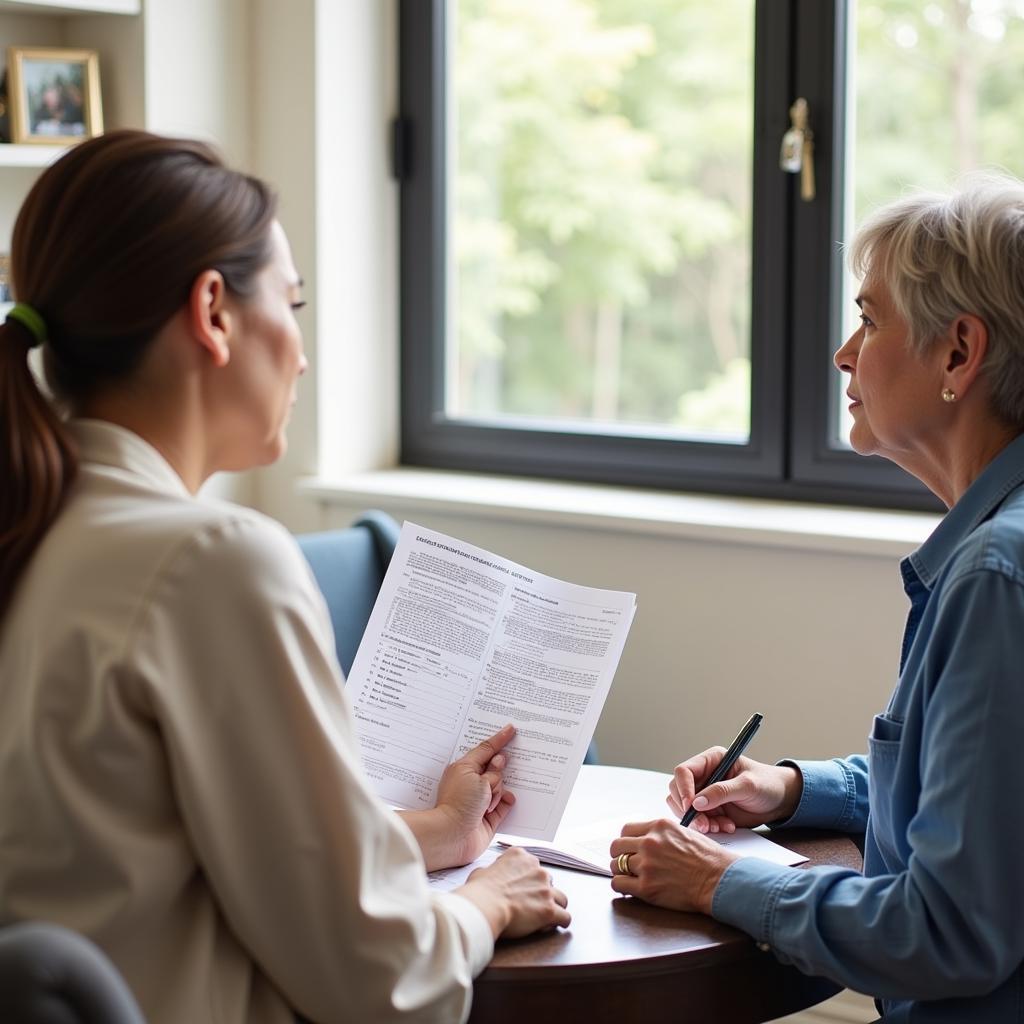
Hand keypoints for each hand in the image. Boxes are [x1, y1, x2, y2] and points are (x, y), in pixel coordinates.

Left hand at [398, 724, 517, 869]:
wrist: (453, 835)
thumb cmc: (459, 803)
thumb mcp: (476, 777)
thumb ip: (492, 768)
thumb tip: (500, 762)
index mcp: (465, 769)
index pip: (485, 750)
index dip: (499, 739)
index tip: (511, 729)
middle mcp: (472, 783)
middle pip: (495, 768)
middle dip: (498, 772)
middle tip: (490, 781)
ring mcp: (481, 800)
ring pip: (501, 786)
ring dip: (498, 791)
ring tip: (487, 803)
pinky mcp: (489, 817)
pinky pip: (505, 804)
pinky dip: (506, 802)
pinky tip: (506, 802)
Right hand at [459, 846, 570, 938]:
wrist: (485, 905)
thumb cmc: (480, 891)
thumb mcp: (481, 872)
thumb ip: (492, 870)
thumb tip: (489, 875)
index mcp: (520, 856)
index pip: (532, 865)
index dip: (527, 879)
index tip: (521, 889)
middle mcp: (537, 869)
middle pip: (548, 881)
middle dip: (541, 893)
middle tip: (529, 905)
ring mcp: (545, 889)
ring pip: (561, 898)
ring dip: (555, 906)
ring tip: (545, 917)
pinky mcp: (549, 909)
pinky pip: (565, 916)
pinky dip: (561, 921)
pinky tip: (554, 925)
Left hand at [608, 819, 738, 913]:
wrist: (720, 881)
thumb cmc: (709, 859)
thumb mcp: (684, 832)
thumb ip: (662, 834)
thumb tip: (646, 839)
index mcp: (659, 826)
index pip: (626, 830)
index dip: (626, 841)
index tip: (630, 848)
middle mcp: (650, 842)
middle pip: (616, 846)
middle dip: (620, 855)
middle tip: (627, 863)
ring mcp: (646, 865)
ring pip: (616, 865)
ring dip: (622, 871)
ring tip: (631, 877)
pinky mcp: (646, 887)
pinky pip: (618, 884)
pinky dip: (621, 886)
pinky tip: (630, 888)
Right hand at [667, 748, 801, 833]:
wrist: (780, 801)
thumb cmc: (767, 784)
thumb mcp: (748, 785)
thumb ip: (722, 791)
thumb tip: (697, 802)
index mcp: (710, 761)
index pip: (684, 771)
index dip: (683, 788)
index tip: (691, 806)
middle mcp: (703, 776)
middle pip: (678, 791)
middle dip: (689, 810)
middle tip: (704, 824)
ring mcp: (704, 794)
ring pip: (684, 808)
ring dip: (698, 821)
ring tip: (719, 827)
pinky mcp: (709, 810)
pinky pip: (697, 820)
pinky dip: (708, 827)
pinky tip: (726, 827)